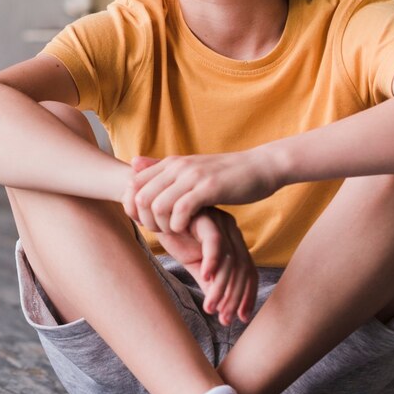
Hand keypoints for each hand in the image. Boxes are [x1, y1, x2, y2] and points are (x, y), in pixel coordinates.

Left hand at [124, 151, 282, 234]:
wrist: (261, 167)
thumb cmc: (225, 174)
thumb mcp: (191, 168)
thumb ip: (162, 168)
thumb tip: (132, 162)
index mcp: (171, 163)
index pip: (133, 185)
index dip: (134, 208)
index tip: (147, 221)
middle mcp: (178, 166)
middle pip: (141, 198)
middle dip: (145, 221)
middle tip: (160, 231)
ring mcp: (193, 176)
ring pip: (157, 205)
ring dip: (162, 225)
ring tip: (174, 231)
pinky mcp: (209, 188)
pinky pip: (181, 209)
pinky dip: (178, 225)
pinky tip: (186, 230)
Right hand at [156, 206, 257, 324]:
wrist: (150, 208)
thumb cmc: (173, 233)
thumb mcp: (192, 261)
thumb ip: (207, 279)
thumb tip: (218, 306)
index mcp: (232, 242)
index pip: (248, 273)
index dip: (247, 297)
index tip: (240, 319)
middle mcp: (231, 232)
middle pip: (243, 269)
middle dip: (235, 297)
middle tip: (224, 319)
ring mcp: (221, 224)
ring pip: (231, 260)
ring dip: (221, 286)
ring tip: (210, 306)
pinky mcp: (206, 217)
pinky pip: (214, 241)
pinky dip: (212, 261)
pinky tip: (205, 277)